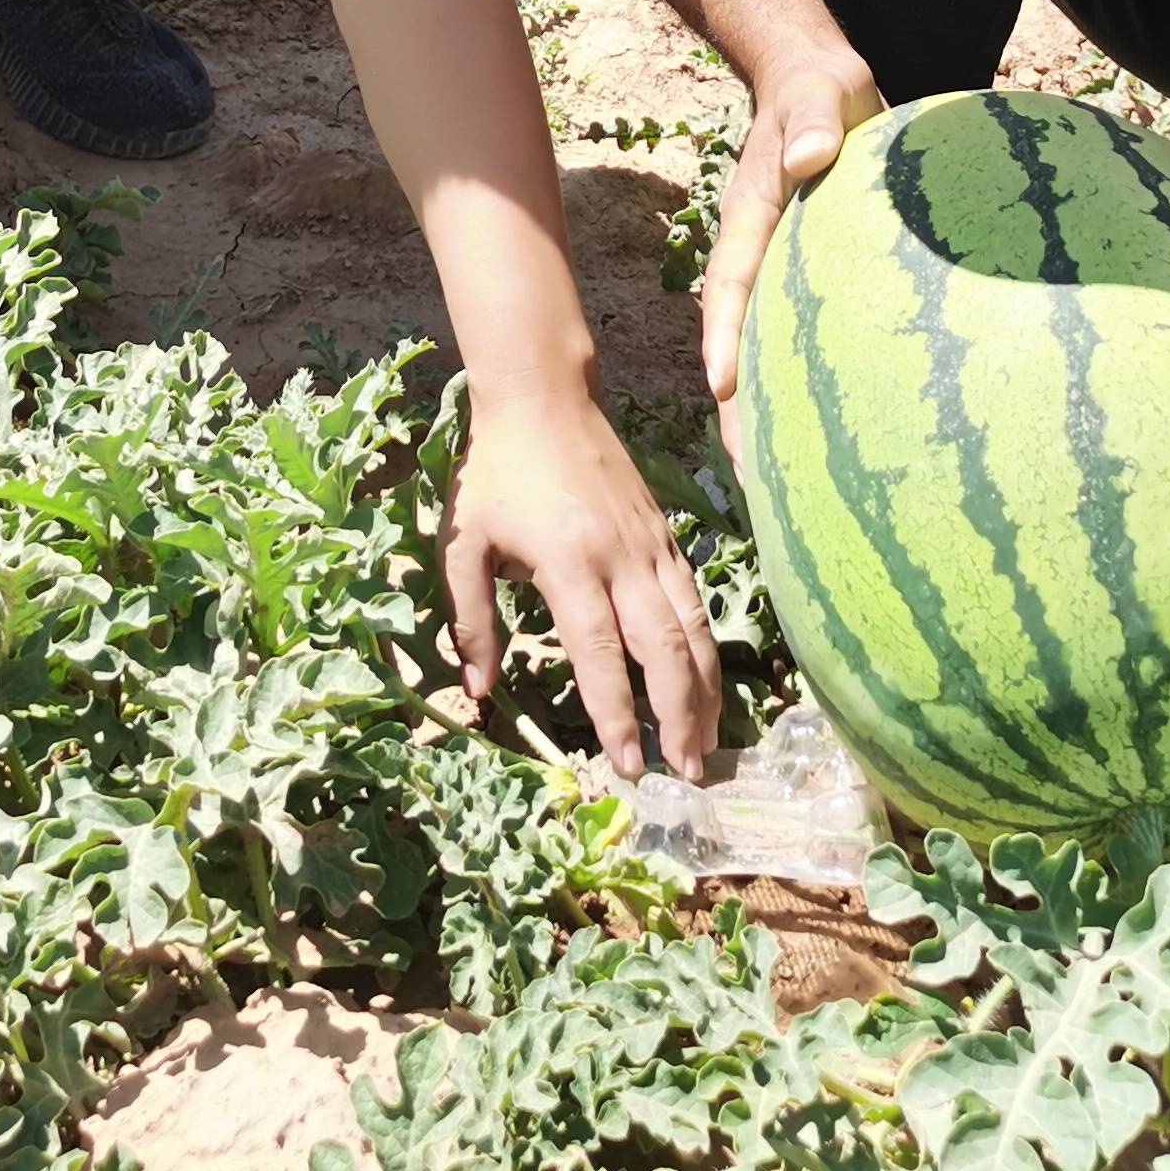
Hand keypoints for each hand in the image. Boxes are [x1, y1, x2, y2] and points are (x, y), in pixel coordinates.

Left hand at [443, 393, 722, 781]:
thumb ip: (469, 620)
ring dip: (704, 689)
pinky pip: (694, 598)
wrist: (543, 398)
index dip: (616, 712)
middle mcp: (620, 557)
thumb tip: (477, 692)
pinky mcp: (665, 534)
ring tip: (708, 743)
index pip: (599, 651)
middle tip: (686, 772)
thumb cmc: (496, 473)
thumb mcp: (461, 544)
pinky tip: (706, 681)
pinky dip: (705, 645)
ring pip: (691, 626)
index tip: (628, 765)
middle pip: (663, 647)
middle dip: (679, 715)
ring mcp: (650, 544)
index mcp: (567, 562)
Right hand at [703, 47, 881, 466]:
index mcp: (754, 214)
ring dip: (765, 409)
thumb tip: (810, 156)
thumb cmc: (819, 90)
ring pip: (765, 348)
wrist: (819, 86)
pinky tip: (827, 434)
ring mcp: (781, 269)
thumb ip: (814, 120)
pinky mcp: (811, 279)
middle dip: (737, 404)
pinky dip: (804, 385)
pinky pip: (799, 339)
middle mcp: (759, 252)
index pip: (733, 279)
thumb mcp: (819, 94)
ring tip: (778, 483)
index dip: (725, 332)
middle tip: (748, 472)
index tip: (721, 385)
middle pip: (739, 336)